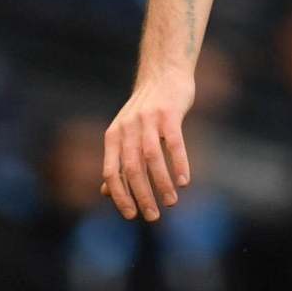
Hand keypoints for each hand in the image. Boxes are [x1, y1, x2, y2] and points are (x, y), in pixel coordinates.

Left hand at [101, 66, 194, 221]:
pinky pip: (174, 143)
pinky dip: (179, 163)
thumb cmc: (146, 110)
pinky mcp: (169, 113)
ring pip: (152, 158)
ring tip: (171, 202)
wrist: (164, 73)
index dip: (120, 196)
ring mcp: (148, 119)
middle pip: (132, 168)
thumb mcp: (125, 133)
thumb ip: (117, 161)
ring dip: (161, 183)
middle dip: (141, 195)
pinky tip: (184, 181)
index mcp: (114, 135)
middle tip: (152, 216)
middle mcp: (127, 127)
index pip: (112, 172)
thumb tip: (107, 192)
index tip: (131, 215)